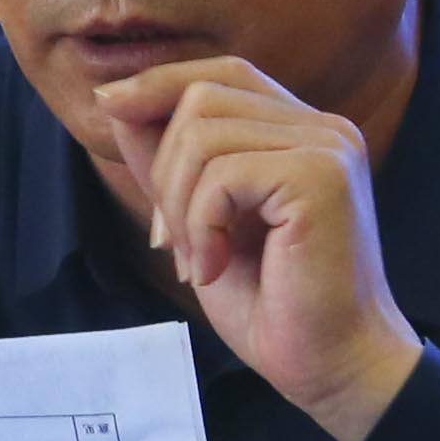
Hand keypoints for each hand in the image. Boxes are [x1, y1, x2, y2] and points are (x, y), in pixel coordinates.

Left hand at [98, 57, 422, 440]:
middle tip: (172, 240)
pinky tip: (216, 268)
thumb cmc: (273, 304)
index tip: (109, 107)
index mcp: (303, 131)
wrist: (330, 366)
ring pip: (202, 132)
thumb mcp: (201, 220)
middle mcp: (324, 127)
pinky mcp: (320, 176)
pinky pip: (222, 175)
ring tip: (198, 261)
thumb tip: (117, 101)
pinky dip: (200, 226)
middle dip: (164, 168)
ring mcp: (327, 147)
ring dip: (179, 205)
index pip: (224, 74)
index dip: (162, 83)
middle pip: (203, 95)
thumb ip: (169, 161)